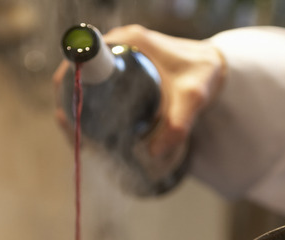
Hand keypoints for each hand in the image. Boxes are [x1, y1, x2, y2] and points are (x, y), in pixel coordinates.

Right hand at [53, 24, 225, 159]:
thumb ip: (178, 124)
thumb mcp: (194, 98)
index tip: (70, 114)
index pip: (84, 57)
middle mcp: (120, 44)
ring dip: (77, 108)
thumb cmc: (204, 75)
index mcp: (130, 40)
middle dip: (70, 104)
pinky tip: (90, 131)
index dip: (69, 84)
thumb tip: (154, 153)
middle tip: (77, 136)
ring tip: (83, 140)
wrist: (216, 67)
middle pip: (77, 72)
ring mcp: (119, 56)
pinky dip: (89, 106)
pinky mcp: (123, 69)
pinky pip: (96, 86)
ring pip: (85, 82)